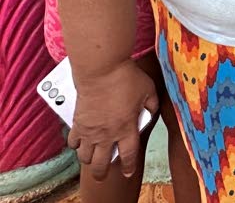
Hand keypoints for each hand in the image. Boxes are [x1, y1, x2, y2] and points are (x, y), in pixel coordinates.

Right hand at [68, 60, 157, 179]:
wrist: (102, 71)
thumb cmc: (127, 78)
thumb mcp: (149, 90)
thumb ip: (152, 105)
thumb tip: (151, 113)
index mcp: (127, 129)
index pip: (129, 155)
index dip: (128, 166)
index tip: (128, 172)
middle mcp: (107, 135)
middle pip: (101, 164)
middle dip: (102, 173)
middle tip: (102, 175)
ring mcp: (90, 131)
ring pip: (84, 157)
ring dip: (88, 160)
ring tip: (92, 157)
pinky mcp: (77, 123)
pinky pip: (73, 142)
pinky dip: (75, 145)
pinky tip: (79, 142)